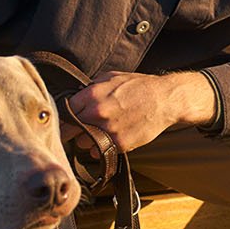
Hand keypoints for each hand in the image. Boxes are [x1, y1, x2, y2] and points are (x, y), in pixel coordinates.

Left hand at [68, 71, 214, 151]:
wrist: (164, 100)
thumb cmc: (140, 87)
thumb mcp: (112, 77)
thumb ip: (91, 87)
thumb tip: (76, 96)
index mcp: (93, 94)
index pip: (65, 110)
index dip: (66, 114)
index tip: (67, 119)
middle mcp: (97, 112)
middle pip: (69, 129)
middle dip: (71, 129)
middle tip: (76, 129)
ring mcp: (108, 130)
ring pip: (81, 143)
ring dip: (85, 139)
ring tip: (96, 133)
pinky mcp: (119, 144)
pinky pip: (98, 152)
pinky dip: (100, 148)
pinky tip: (108, 139)